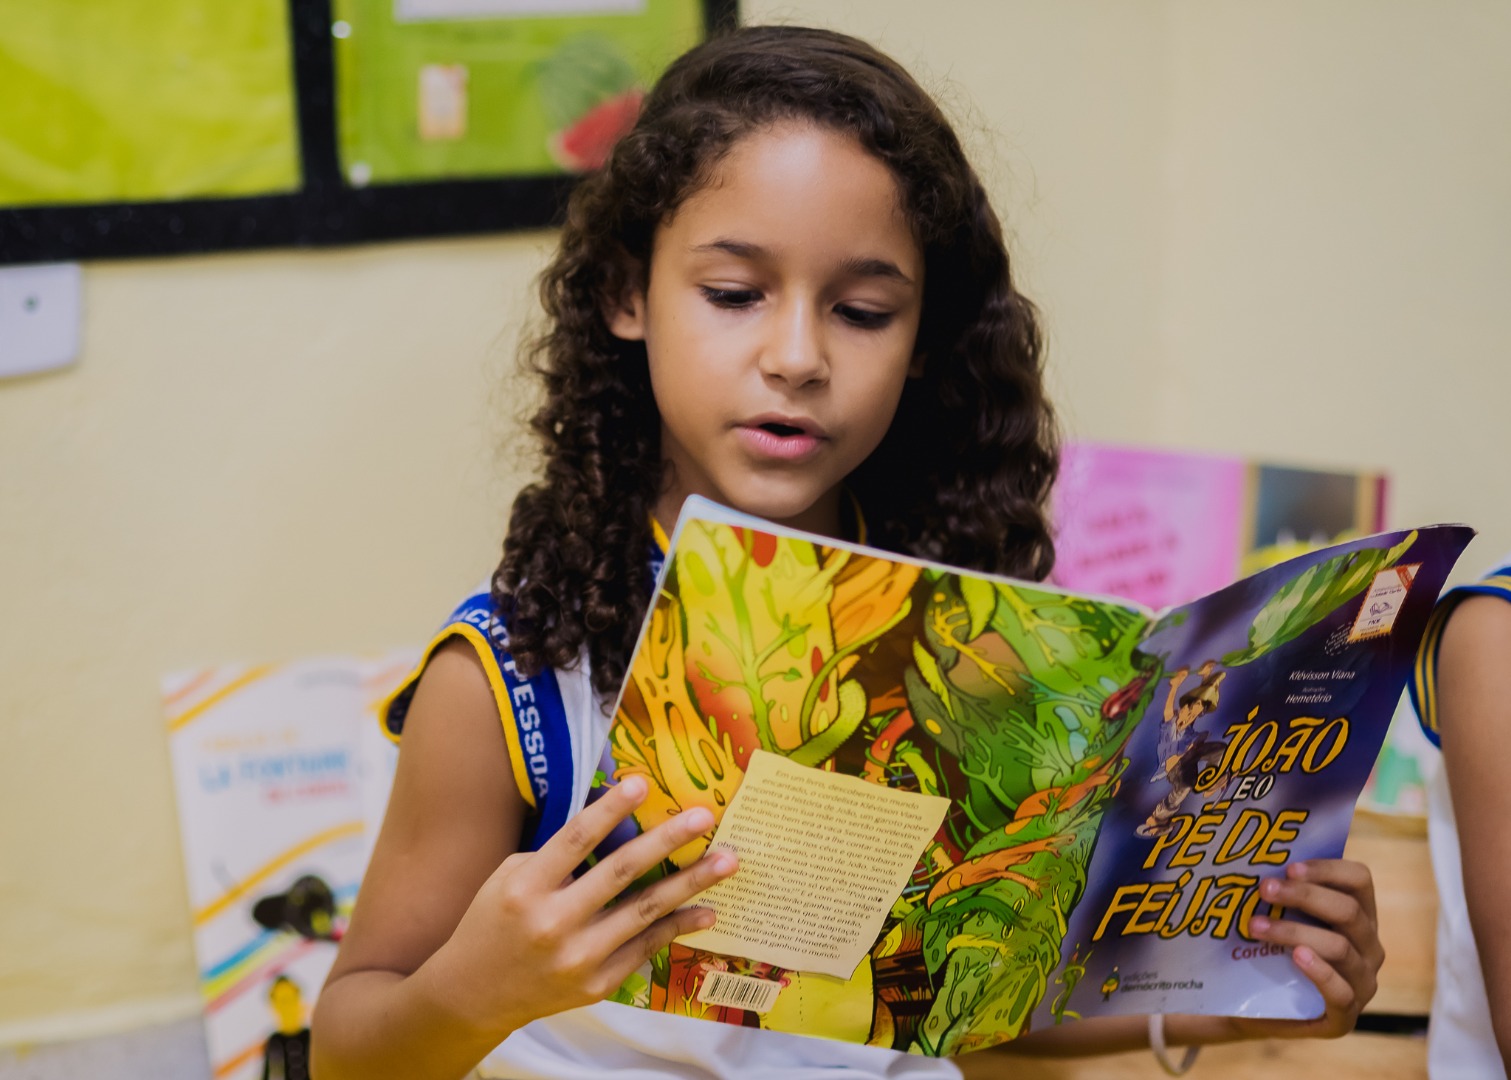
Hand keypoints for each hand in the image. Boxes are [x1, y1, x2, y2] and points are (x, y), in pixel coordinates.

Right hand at [422, 776, 736, 1038]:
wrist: (474, 994)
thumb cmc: (494, 922)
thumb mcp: (508, 878)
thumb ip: (555, 856)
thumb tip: (612, 824)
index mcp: (526, 888)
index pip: (574, 840)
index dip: (609, 810)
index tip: (642, 782)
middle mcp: (553, 923)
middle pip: (620, 873)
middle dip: (667, 840)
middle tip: (704, 817)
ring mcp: (578, 958)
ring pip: (644, 912)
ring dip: (691, 884)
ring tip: (727, 861)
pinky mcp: (596, 984)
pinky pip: (645, 948)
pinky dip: (677, 927)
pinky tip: (706, 910)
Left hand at [1228, 858, 1382, 1039]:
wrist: (1257, 1004)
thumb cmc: (1273, 949)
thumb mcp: (1282, 917)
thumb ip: (1282, 893)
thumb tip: (1256, 858)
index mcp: (1359, 915)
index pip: (1359, 880)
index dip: (1327, 869)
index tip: (1289, 867)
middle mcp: (1369, 947)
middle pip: (1348, 911)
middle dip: (1304, 896)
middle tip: (1265, 889)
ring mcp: (1362, 983)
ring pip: (1340, 948)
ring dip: (1295, 932)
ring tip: (1257, 926)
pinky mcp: (1345, 1016)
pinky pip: (1341, 992)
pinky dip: (1320, 972)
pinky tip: (1297, 957)